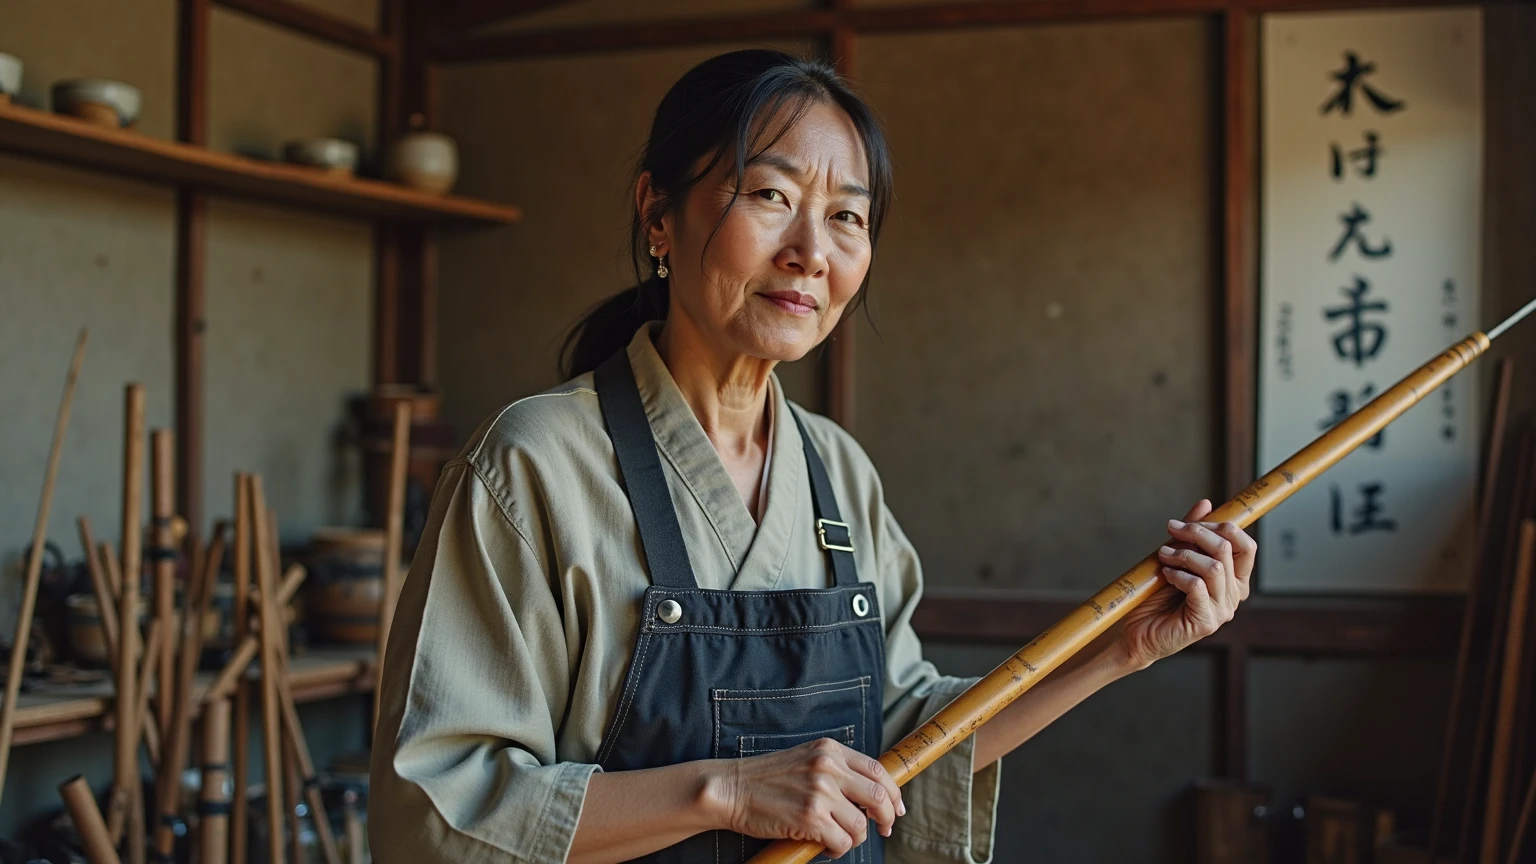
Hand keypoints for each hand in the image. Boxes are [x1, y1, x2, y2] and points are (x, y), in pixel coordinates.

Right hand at [707, 737, 903, 857]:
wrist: (732, 789)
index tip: (896, 808)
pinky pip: (842, 842)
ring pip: (860, 825)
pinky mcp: (810, 817)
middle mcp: (828, 767)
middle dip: (886, 818)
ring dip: (854, 839)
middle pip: (879, 797)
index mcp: (830, 751)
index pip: (877, 770)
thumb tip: (869, 796)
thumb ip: (836, 770)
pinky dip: (838, 850)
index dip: (893, 793)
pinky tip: (825, 847)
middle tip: (882, 829)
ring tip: (838, 839)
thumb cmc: (766, 780)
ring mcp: (820, 792)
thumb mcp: (806, 759)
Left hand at [1113, 499, 1254, 669]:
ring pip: (1213, 567)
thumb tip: (1206, 504)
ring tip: (1163, 555)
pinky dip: (1179, 575)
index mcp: (1233, 580)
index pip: (1246, 546)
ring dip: (1184, 554)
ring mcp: (1222, 611)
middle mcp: (1234, 596)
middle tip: (1170, 530)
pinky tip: (1166, 575)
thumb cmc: (1157, 595)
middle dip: (1197, 533)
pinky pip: (1198, 587)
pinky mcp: (1206, 622)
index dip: (1222, 527)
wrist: (1137, 630)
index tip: (1191, 522)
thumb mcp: (1176, 557)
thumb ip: (1193, 534)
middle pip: (1227, 550)